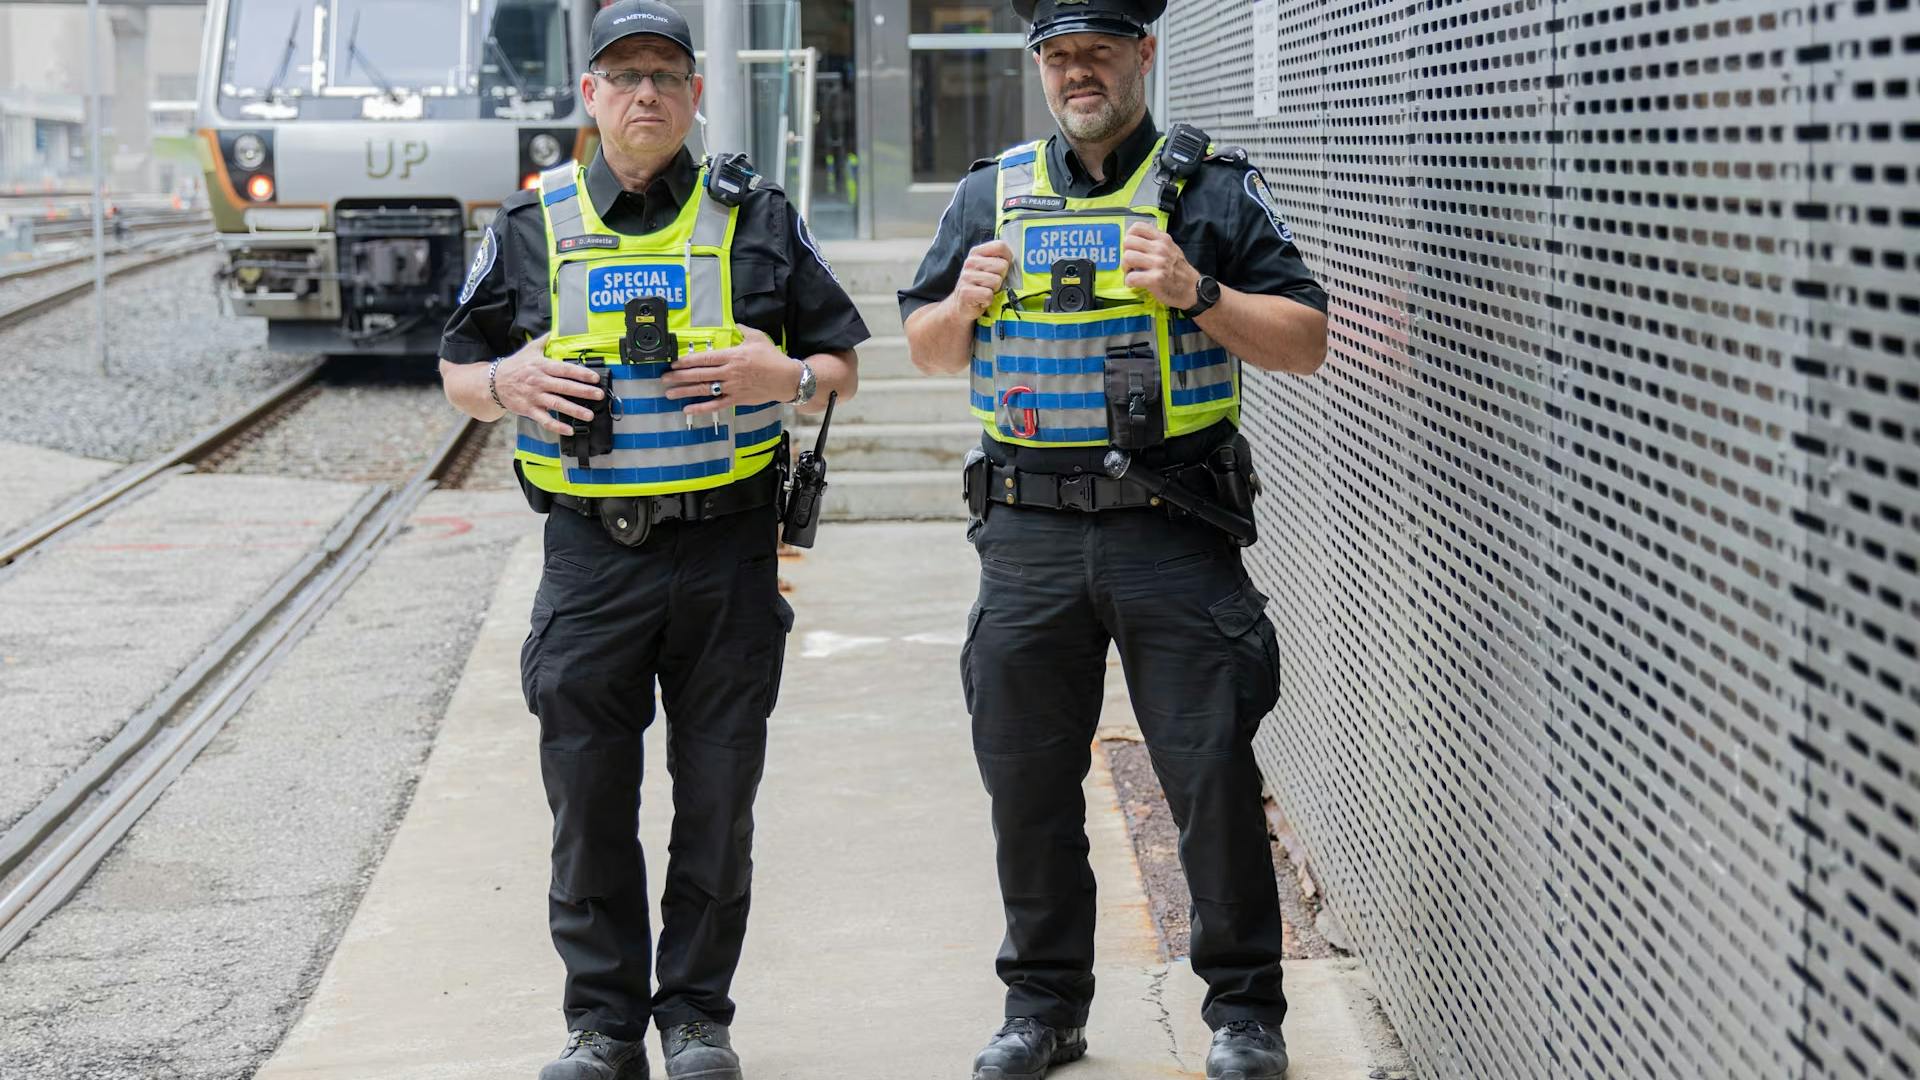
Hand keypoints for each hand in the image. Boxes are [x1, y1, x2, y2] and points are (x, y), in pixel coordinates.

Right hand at [491, 333, 605, 436]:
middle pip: (564, 387)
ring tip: (589, 415)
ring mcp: (534, 396)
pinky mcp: (529, 409)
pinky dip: (556, 426)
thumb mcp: (528, 350)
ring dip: (574, 410)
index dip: (580, 373)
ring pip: (557, 404)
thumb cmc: (514, 366)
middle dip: (583, 391)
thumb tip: (554, 331)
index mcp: (541, 366)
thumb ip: (543, 341)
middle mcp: (539, 381)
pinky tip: (569, 430)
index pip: (564, 369)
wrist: (492, 383)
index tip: (594, 378)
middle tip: (599, 395)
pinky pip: (544, 419)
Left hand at [661, 326, 797, 415]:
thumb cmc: (773, 359)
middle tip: (664, 378)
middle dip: (679, 376)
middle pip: (699, 375)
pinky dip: (701, 408)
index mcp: (732, 356)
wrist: (787, 379)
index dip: (686, 361)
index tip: (673, 363)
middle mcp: (729, 372)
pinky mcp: (737, 400)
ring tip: (669, 393)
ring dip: (684, 392)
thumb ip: (743, 330)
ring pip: (703, 390)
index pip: (704, 358)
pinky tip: (688, 409)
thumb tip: (735, 324)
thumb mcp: (758, 338)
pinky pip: (715, 405)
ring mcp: (732, 387)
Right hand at [948, 239, 1013, 318]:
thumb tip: (1021, 258)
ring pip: (996, 281)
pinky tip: (982, 300)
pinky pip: (988, 294)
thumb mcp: (988, 268)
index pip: (1000, 246)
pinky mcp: (966, 292)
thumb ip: (1000, 259)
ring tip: (986, 291)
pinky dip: (988, 300)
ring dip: (994, 290)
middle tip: (991, 284)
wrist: (961, 305)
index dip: (1007, 258)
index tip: (1002, 268)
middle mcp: (970, 262)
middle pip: (1002, 265)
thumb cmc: (980, 286)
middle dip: (1001, 278)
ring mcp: (967, 277)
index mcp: (977, 252)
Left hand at [1121, 223, 1200, 309]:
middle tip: (1131, 263)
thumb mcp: (1171, 248)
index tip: (1132, 247)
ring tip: (1132, 273)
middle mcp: (1160, 249)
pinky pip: (1131, 277)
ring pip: (1127, 258)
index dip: (1129, 236)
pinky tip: (1135, 283)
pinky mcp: (1155, 280)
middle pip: (1128, 242)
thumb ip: (1156, 241)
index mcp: (1163, 239)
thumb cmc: (1179, 269)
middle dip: (1125, 253)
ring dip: (1126, 268)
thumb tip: (1136, 238)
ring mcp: (1158, 264)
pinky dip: (1129, 282)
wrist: (1192, 289)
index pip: (1137, 227)